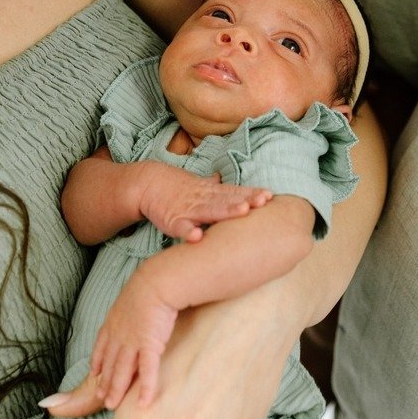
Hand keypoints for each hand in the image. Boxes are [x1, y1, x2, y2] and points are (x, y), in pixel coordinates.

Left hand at [89, 270, 177, 409]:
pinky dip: (144, 388)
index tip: (94, 373)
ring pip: (121, 371)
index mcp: (114, 321)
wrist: (159, 280)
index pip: (101, 345)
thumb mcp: (135, 293)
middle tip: (100, 398)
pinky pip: (146, 372)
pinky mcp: (150, 346)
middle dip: (104, 382)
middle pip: (109, 362)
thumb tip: (136, 305)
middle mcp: (119, 334)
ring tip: (111, 406)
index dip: (97, 360)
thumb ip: (132, 305)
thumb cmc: (152, 282)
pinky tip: (143, 403)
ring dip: (116, 390)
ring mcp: (133, 341)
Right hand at [136, 162, 270, 242]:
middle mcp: (203, 199)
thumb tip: (231, 181)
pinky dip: (188, 231)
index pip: (235, 192)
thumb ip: (218, 187)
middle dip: (245, 200)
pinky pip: (181, 227)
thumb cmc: (179, 188)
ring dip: (226, 210)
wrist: (148, 184)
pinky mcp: (172, 220)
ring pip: (209, 210)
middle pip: (227, 199)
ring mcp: (188, 209)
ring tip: (242, 211)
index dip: (251, 193)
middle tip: (262, 201)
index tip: (269, 195)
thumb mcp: (201, 186)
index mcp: (211, 193)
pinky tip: (197, 237)